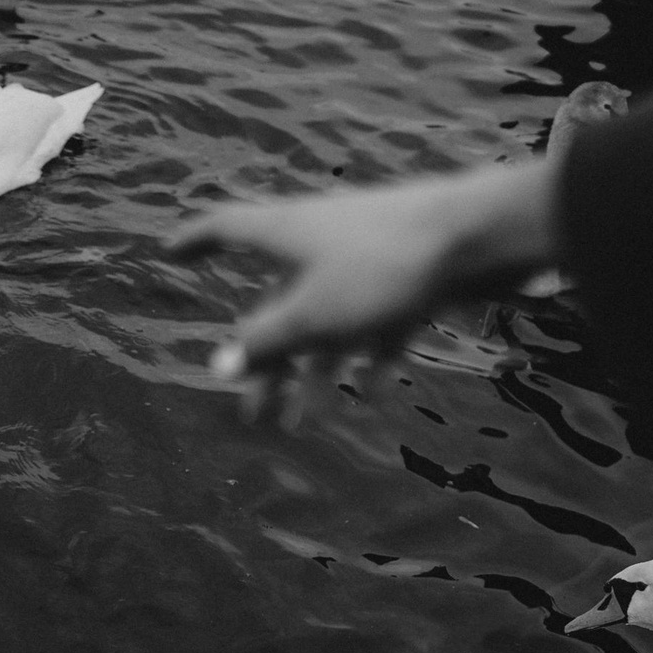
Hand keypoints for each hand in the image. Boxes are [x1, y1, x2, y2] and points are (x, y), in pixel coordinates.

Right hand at [169, 160, 560, 419]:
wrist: (482, 236)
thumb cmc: (385, 266)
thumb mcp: (313, 314)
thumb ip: (264, 343)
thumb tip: (216, 368)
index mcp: (287, 233)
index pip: (226, 228)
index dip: (196, 239)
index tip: (170, 251)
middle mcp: (321, 239)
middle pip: (278, 302)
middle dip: (266, 362)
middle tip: (255, 416)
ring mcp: (367, 257)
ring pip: (327, 321)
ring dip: (316, 374)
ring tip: (308, 424)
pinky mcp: (409, 276)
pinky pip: (376, 324)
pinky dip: (369, 359)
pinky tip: (373, 397)